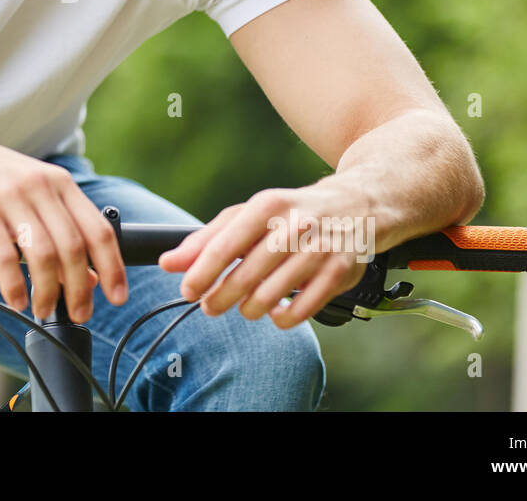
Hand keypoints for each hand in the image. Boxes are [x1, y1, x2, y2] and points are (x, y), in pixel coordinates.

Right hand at [0, 122, 127, 322]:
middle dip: (81, 289)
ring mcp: (8, 197)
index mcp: (58, 182)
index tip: (117, 297)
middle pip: (74, 247)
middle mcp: (38, 186)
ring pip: (43, 254)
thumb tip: (88, 275)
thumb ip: (59, 227)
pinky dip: (13, 285)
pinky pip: (4, 255)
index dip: (114, 267)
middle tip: (79, 313)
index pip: (99, 229)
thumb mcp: (29, 191)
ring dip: (48, 291)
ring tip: (44, 311)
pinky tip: (15, 300)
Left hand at [158, 181, 371, 328]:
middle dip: (220, 298)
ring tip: (245, 306)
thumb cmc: (291, 212)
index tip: (186, 290)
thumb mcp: (249, 214)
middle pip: (244, 277)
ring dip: (249, 309)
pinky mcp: (339, 274)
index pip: (224, 247)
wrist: (357, 206)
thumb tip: (169, 262)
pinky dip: (281, 319)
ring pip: (269, 298)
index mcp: (267, 206)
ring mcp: (319, 250)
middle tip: (210, 306)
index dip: (200, 274)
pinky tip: (276, 311)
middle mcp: (295, 226)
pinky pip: (299, 312)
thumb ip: (208, 238)